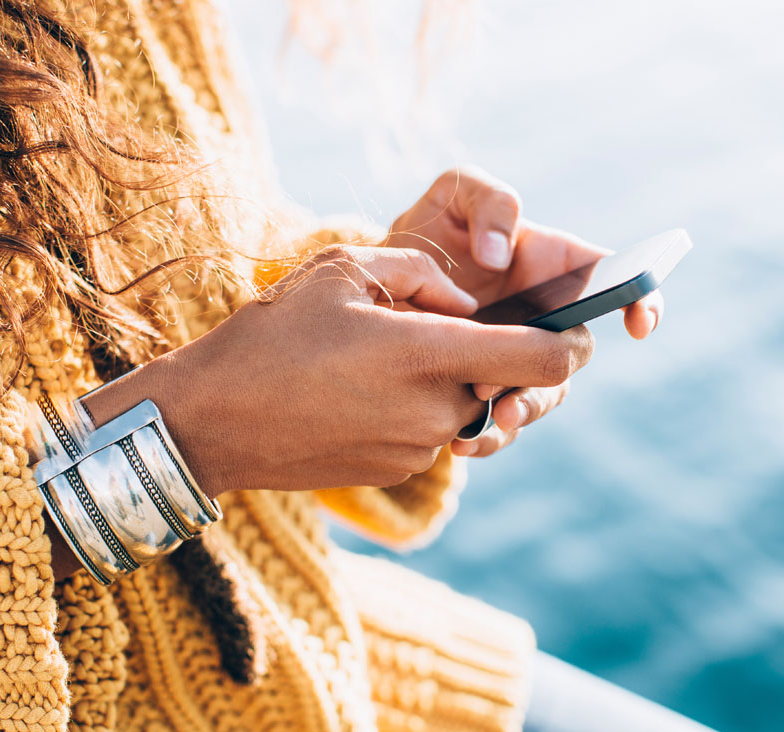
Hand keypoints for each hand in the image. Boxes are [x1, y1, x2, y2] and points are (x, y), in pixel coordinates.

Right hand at [83, 246, 593, 493]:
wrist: (211, 421)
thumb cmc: (271, 336)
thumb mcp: (343, 270)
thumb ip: (423, 275)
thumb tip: (466, 302)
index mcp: (431, 357)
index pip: (545, 360)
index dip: (571, 340)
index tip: (572, 325)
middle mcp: (437, 412)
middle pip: (506, 384)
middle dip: (491, 355)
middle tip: (443, 327)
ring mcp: (417, 450)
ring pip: (467, 407)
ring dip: (449, 380)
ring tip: (384, 355)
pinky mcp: (396, 472)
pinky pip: (433, 432)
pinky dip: (418, 406)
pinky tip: (363, 387)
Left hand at [386, 166, 662, 456]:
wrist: (378, 283)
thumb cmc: (431, 230)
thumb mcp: (455, 195)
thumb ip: (489, 202)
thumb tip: (499, 255)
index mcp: (555, 267)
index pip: (614, 282)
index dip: (642, 300)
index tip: (638, 323)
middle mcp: (545, 319)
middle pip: (573, 355)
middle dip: (553, 372)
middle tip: (514, 378)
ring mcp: (518, 358)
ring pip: (542, 396)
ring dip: (523, 411)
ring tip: (488, 418)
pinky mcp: (486, 389)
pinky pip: (501, 425)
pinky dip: (487, 438)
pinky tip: (460, 442)